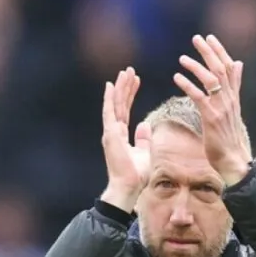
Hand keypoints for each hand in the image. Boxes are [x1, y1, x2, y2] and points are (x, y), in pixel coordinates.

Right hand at [101, 66, 148, 211]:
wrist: (129, 186)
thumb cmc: (137, 174)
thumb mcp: (145, 153)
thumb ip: (143, 139)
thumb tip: (145, 125)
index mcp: (121, 135)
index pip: (126, 110)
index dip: (130, 94)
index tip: (136, 81)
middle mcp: (113, 131)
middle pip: (120, 104)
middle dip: (125, 86)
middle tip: (130, 70)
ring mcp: (111, 132)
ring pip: (115, 104)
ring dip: (120, 87)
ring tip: (125, 72)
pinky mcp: (110, 134)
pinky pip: (110, 112)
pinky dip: (110, 98)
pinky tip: (111, 85)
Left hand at [174, 34, 252, 185]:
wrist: (233, 161)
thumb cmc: (229, 138)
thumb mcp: (233, 108)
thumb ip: (234, 86)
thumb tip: (238, 64)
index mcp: (233, 97)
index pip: (229, 68)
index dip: (220, 51)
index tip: (210, 37)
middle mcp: (229, 100)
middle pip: (221, 69)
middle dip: (209, 52)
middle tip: (196, 38)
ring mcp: (221, 109)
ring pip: (211, 80)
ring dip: (196, 67)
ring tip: (182, 58)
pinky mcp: (211, 119)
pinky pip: (199, 98)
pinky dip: (188, 85)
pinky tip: (177, 77)